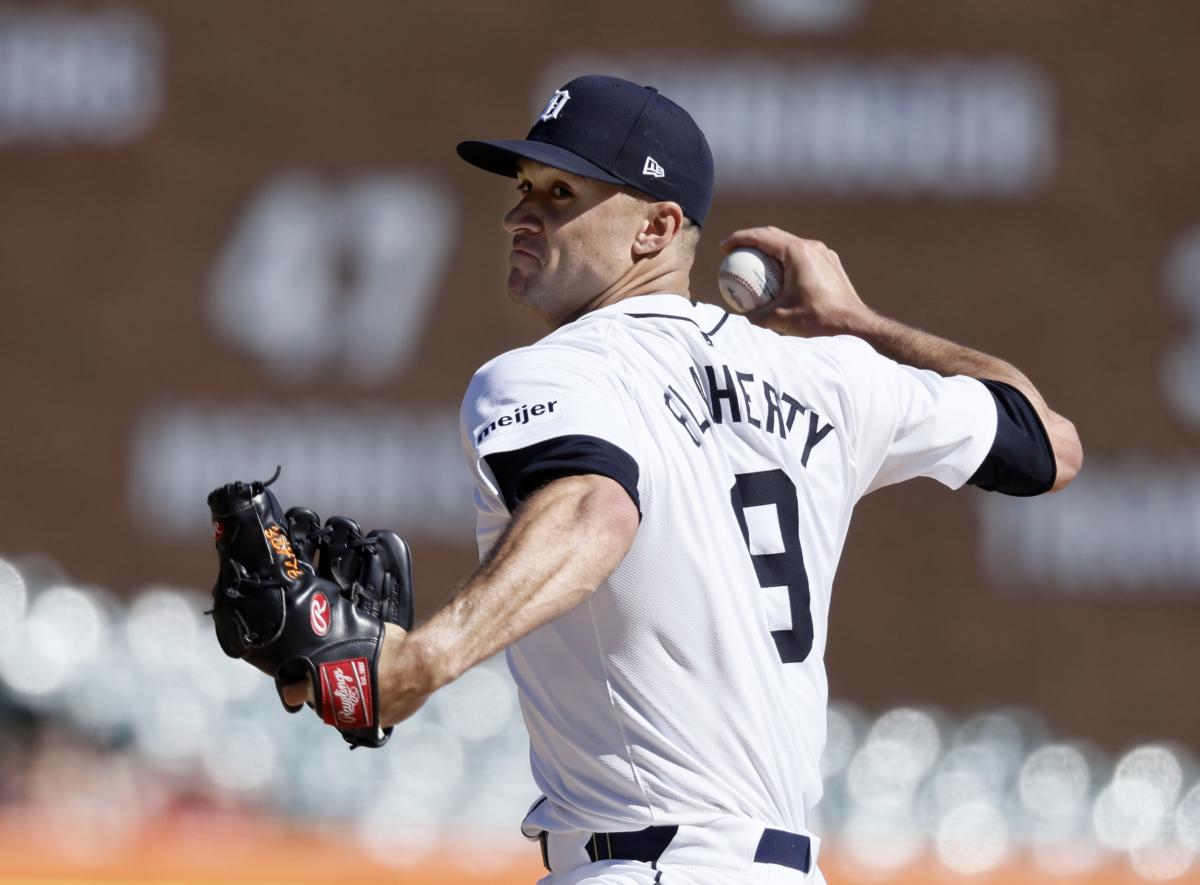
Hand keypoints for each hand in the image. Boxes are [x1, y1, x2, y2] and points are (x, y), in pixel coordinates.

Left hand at [281, 622, 437, 727]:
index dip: (295, 686)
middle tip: (331, 679)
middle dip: (319, 693)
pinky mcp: (374, 724)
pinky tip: (380, 691)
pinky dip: (368, 707)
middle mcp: (333, 706)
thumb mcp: (358, 638)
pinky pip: (365, 717)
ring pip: (338, 713)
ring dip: (343, 701)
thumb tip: (335, 638)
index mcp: (322, 683)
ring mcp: (354, 718)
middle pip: (314, 704)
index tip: (300, 679)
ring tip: (358, 683)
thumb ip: (341, 647)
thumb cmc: (390, 646)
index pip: (292, 694)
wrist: (419, 665)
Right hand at [720, 226, 874, 336]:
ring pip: (790, 244)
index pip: (761, 236)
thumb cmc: (819, 320)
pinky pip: (803, 257)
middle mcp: (811, 247)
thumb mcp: (780, 319)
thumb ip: (754, 316)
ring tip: (755, 265)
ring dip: (770, 250)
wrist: (855, 325)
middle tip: (734, 254)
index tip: (723, 250)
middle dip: (752, 241)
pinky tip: (780, 278)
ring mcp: (824, 254)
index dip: (738, 239)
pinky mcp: (831, 264)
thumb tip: (736, 316)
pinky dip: (786, 262)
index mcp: (797, 252)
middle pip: (775, 235)